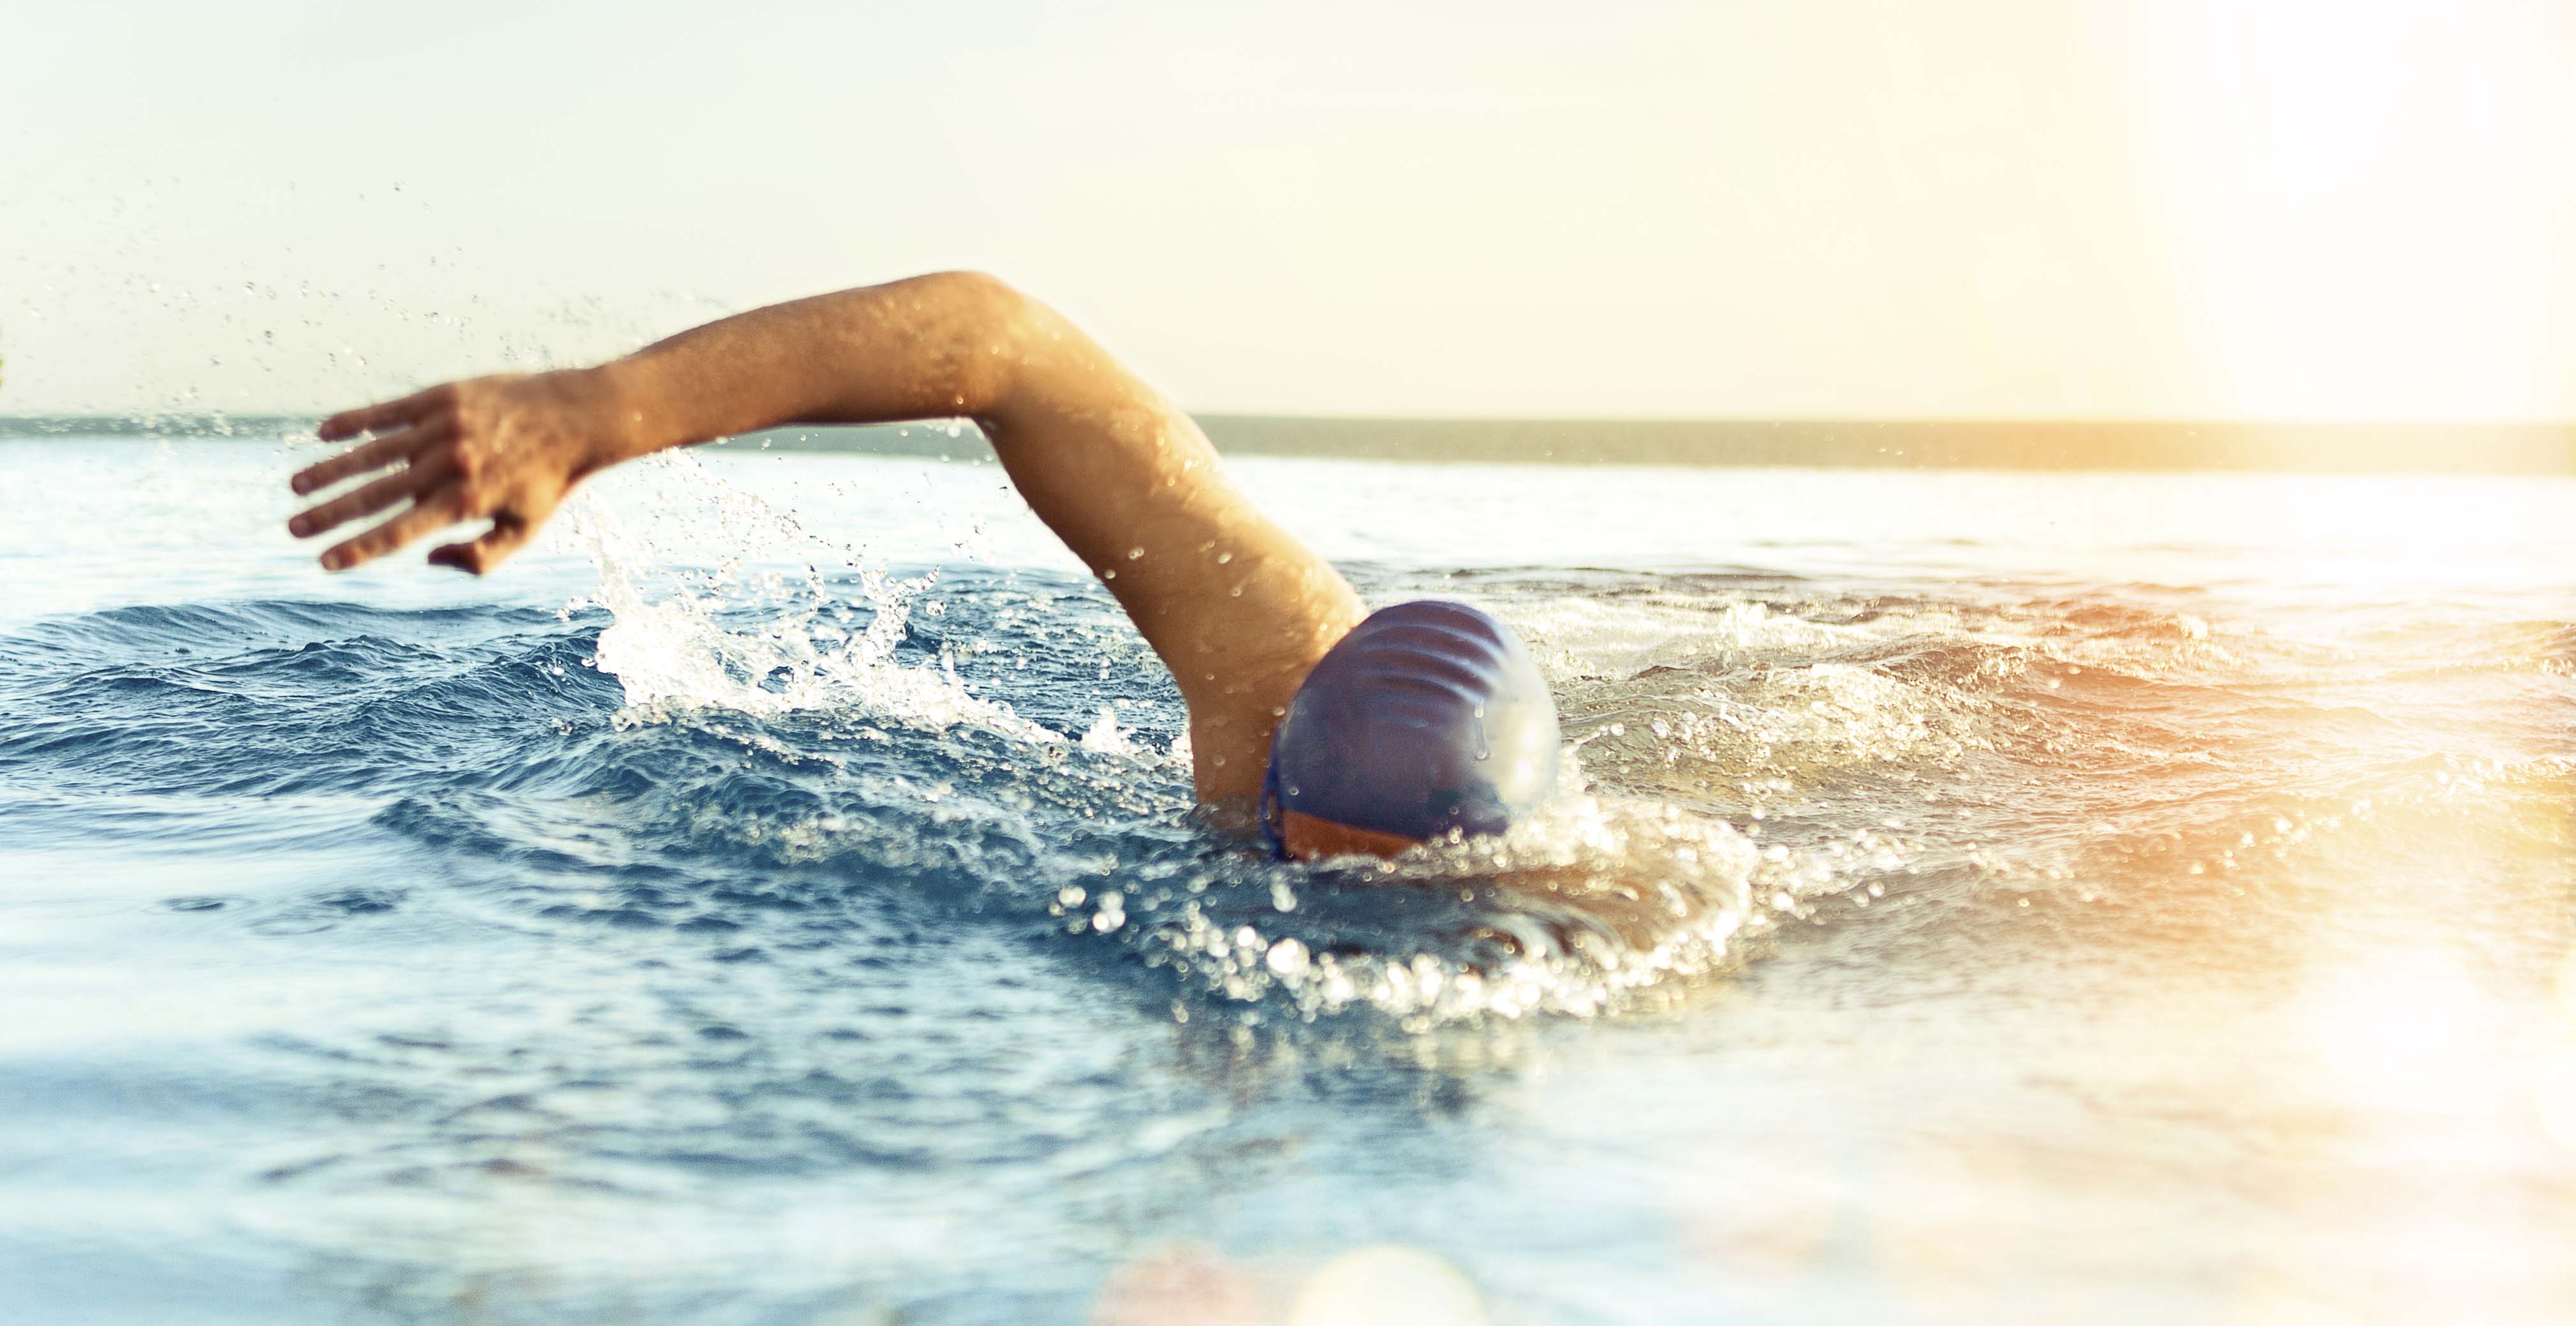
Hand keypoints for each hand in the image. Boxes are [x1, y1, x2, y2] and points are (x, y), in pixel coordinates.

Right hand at [287, 370, 623, 574]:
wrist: (576, 417)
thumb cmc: (547, 481)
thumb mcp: (524, 531)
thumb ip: (479, 558)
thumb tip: (426, 560)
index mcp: (467, 502)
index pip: (400, 532)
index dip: (359, 549)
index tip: (324, 562)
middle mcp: (450, 465)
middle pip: (375, 495)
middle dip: (329, 515)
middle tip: (292, 529)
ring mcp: (442, 428)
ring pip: (372, 452)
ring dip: (329, 471)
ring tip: (296, 488)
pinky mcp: (441, 397)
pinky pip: (386, 411)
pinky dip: (353, 422)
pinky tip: (323, 435)